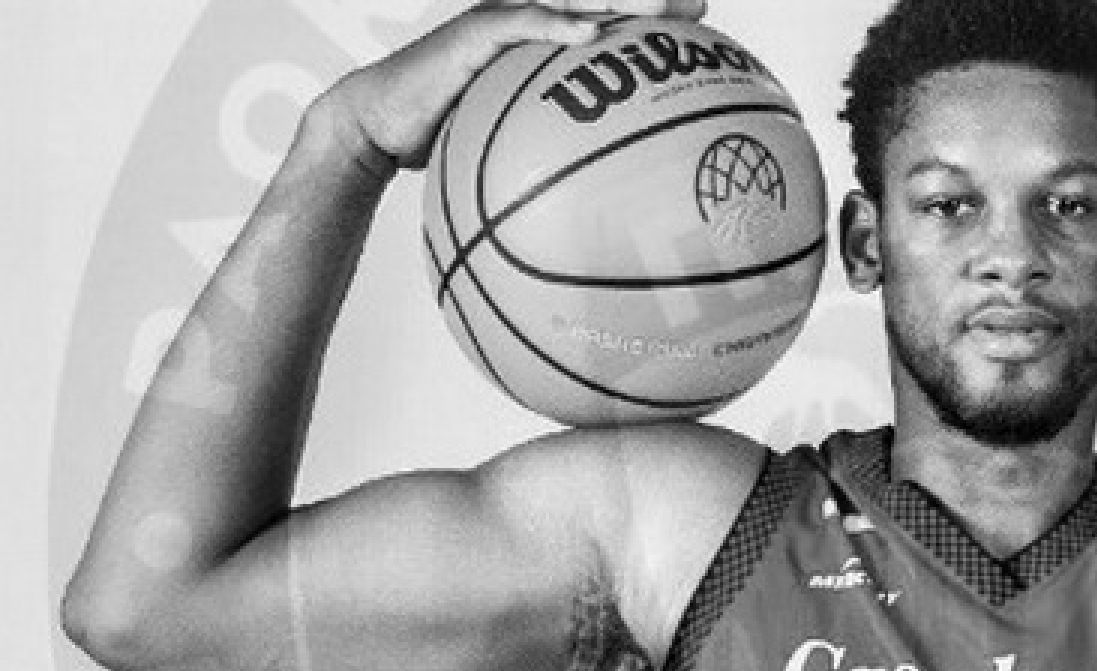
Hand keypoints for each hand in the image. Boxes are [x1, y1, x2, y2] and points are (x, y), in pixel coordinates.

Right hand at [320, 0, 708, 176]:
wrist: (379, 128)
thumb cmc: (447, 143)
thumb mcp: (512, 155)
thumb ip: (556, 165)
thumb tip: (604, 212)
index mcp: (543, 47)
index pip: (609, 24)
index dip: (655, 21)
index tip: (705, 29)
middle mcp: (527, 25)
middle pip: (599, 3)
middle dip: (650, 1)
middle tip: (701, 8)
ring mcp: (499, 23)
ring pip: (566, 0)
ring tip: (659, 5)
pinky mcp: (471, 33)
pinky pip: (517, 24)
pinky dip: (553, 25)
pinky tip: (589, 33)